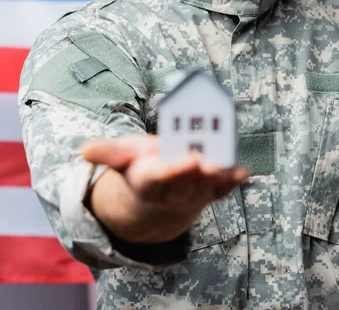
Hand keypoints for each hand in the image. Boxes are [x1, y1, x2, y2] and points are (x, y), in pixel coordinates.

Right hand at [82, 134, 247, 243]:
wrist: (153, 199)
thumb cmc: (138, 168)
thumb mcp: (121, 157)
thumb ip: (107, 153)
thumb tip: (83, 151)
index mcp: (147, 181)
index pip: (161, 178)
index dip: (176, 170)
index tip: (190, 158)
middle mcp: (170, 192)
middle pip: (186, 182)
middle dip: (199, 170)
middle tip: (212, 156)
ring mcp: (191, 195)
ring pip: (205, 186)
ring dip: (217, 175)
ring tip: (228, 159)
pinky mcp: (208, 193)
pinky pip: (221, 190)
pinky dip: (232, 182)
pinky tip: (242, 172)